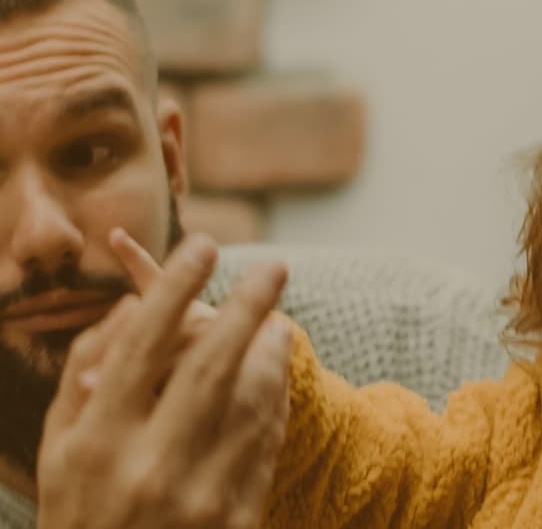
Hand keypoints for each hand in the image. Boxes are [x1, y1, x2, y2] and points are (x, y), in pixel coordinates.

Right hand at [36, 230, 292, 528]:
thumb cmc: (80, 511)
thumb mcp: (59, 448)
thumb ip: (87, 373)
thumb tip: (134, 306)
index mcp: (95, 443)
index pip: (142, 345)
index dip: (175, 286)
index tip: (202, 245)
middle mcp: (149, 466)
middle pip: (210, 364)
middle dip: (246, 305)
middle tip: (272, 267)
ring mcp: (199, 496)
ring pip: (252, 400)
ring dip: (272, 351)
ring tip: (276, 321)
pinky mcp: (237, 518)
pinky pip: (267, 441)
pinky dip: (277, 398)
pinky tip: (276, 373)